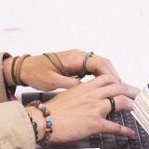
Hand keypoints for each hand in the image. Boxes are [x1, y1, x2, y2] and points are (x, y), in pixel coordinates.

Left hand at [4, 50, 122, 90]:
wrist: (25, 68)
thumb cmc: (36, 73)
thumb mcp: (53, 81)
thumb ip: (70, 85)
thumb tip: (86, 90)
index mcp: (74, 58)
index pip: (100, 64)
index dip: (111, 76)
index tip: (118, 87)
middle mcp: (79, 56)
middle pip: (104, 64)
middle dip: (114, 77)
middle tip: (122, 91)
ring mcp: (78, 60)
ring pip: (100, 67)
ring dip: (109, 78)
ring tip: (116, 92)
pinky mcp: (76, 66)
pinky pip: (93, 70)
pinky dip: (101, 78)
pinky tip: (104, 89)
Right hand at [25, 74, 139, 142]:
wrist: (43, 121)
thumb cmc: (50, 111)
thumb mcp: (66, 95)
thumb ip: (78, 94)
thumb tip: (82, 96)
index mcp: (85, 87)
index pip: (107, 79)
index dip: (118, 81)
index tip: (123, 85)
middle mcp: (92, 95)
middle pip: (118, 87)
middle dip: (131, 90)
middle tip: (137, 94)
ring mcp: (95, 108)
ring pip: (120, 102)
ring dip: (131, 105)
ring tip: (136, 108)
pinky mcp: (95, 123)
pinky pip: (115, 126)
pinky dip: (125, 130)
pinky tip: (130, 132)